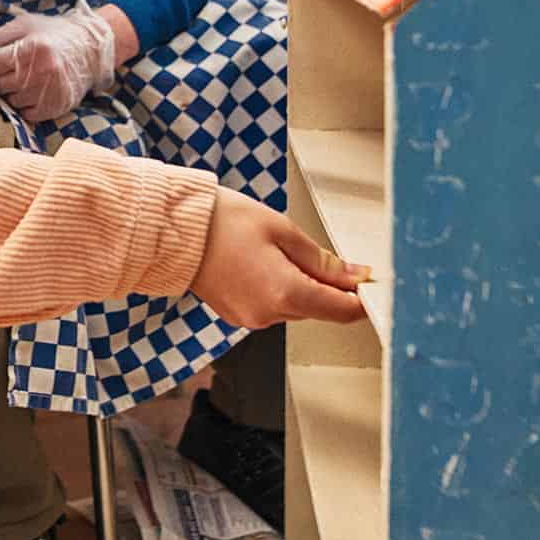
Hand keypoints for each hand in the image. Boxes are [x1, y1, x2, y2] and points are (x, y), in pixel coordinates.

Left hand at [0, 0, 113, 122]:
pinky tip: (31, 91)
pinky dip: (23, 106)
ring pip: (10, 101)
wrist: (91, 48)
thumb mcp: (24, 24)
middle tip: (1, 72)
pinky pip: (26, 114)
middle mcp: (40, 72)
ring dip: (9, 93)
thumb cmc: (53, 33)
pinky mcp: (56, 107)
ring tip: (20, 79)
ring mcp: (49, 91)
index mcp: (30, 48)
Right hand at [191, 187, 368, 327]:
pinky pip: (268, 304)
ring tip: (268, 249)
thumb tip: (355, 276)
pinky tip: (253, 261)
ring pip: (292, 305)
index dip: (360, 295)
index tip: (365, 279)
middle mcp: (269, 315)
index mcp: (286, 294)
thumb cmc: (222, 221)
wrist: (174, 227)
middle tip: (301, 247)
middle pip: (317, 307)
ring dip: (293, 282)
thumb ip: (322, 259)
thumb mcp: (281, 229)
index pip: (343, 310)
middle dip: (320, 281)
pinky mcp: (235, 314)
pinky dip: (270, 286)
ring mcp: (250, 318)